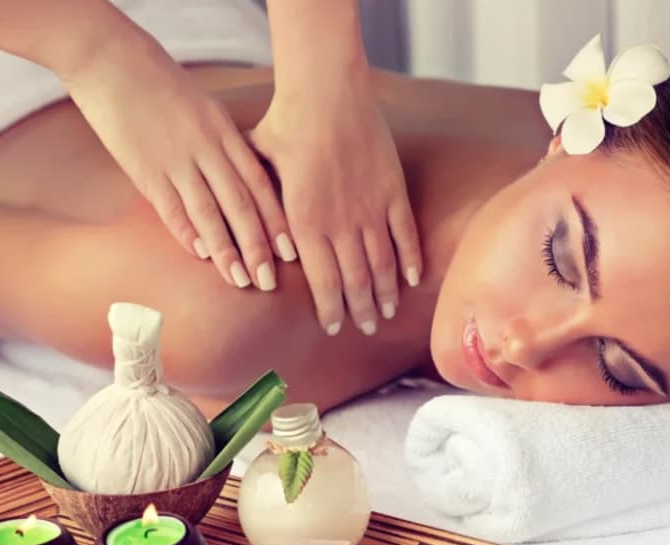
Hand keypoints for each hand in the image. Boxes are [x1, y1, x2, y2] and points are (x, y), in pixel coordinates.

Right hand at [60, 34, 290, 289]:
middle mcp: (206, 149)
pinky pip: (171, 207)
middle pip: (240, 204)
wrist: (112, 61)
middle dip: (258, 246)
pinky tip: (200, 255)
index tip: (291, 252)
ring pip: (208, 212)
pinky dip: (186, 232)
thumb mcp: (205, 110)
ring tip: (240, 279)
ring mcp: (175, 160)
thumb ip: (224, 146)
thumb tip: (241, 182)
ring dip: (226, 250)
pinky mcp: (145, 168)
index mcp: (224, 133)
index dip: (277, 220)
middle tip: (270, 280)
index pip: (259, 185)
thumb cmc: (161, 86)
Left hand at [250, 77, 422, 334]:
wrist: (325, 92)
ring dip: (386, 292)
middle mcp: (340, 224)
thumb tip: (257, 239)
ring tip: (387, 312)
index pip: (323, 282)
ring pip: (382, 264)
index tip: (335, 327)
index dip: (331, 309)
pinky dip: (410, 259)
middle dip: (360, 310)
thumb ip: (261, 206)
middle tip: (364, 328)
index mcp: (305, 223)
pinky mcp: (392, 190)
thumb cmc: (286, 125)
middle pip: (355, 281)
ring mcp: (370, 208)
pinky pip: (405, 234)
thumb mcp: (260, 169)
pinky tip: (411, 279)